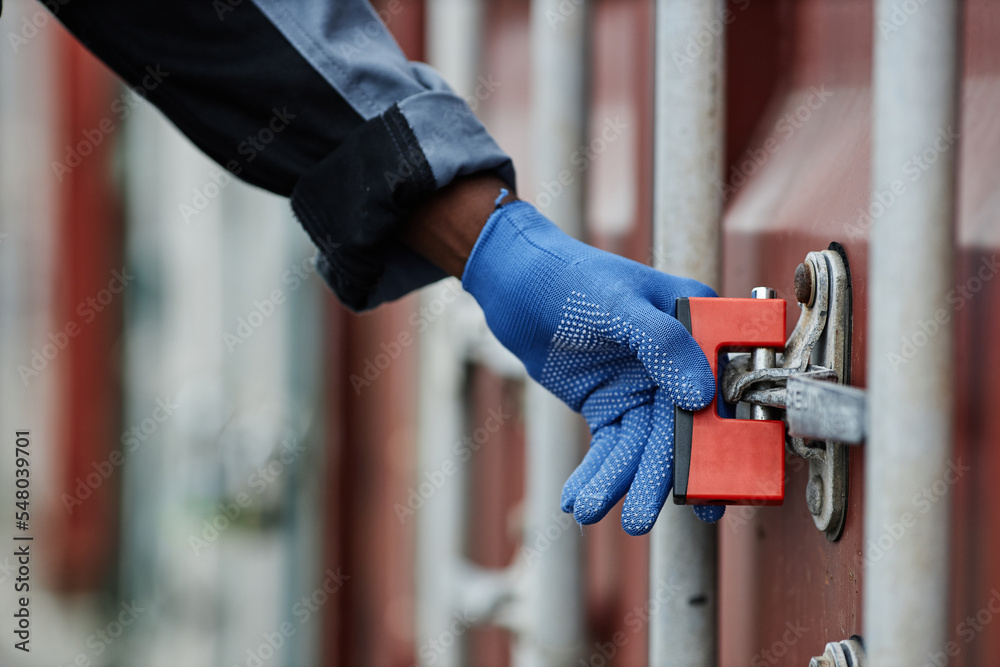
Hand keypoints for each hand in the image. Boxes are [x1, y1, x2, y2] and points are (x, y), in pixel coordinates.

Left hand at [461, 197, 723, 534]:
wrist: (514, 285)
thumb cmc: (569, 277)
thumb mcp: (617, 303)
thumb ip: (661, 343)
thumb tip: (700, 397)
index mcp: (697, 326)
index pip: (721, 390)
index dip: (721, 442)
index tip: (715, 490)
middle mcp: (679, 362)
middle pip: (679, 430)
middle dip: (657, 477)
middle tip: (639, 517)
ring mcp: (644, 387)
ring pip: (640, 447)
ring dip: (618, 481)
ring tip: (591, 510)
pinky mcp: (611, 404)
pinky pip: (610, 448)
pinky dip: (596, 474)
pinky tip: (577, 499)